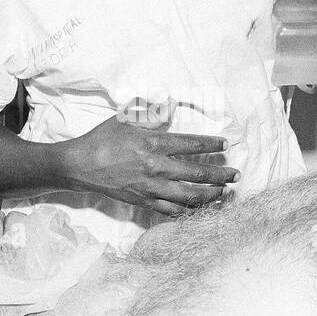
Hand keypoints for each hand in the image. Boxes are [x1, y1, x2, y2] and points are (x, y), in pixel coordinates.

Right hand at [64, 115, 238, 215]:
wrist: (80, 165)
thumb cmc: (103, 139)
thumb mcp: (125, 118)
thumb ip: (151, 112)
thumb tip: (170, 103)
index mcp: (152, 143)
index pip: (191, 144)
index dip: (211, 144)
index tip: (225, 144)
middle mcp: (155, 167)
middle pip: (197, 173)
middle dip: (221, 174)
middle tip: (236, 174)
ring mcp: (151, 188)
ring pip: (189, 196)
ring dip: (211, 195)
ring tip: (225, 192)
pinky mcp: (144, 202)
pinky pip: (172, 211)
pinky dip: (190, 212)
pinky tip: (202, 209)